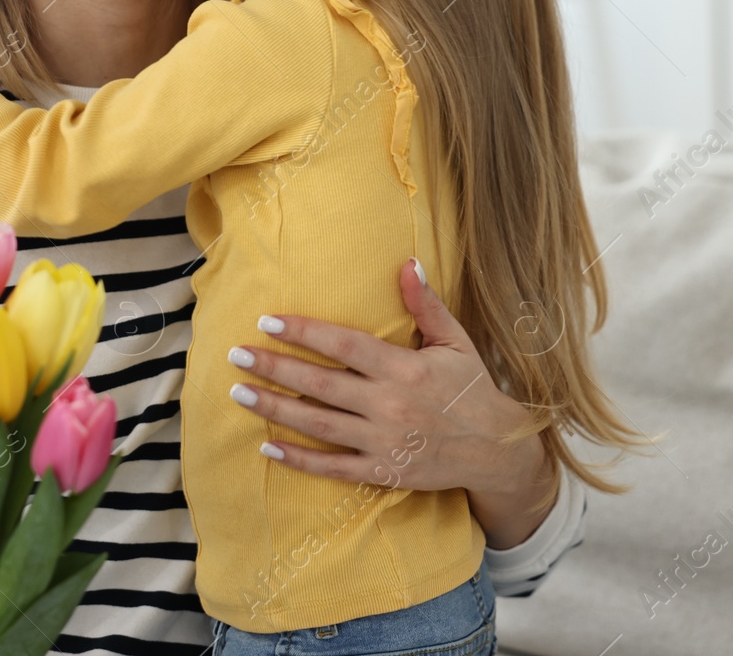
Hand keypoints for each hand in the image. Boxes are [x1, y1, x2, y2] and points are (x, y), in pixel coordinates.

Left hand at [228, 258, 558, 548]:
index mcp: (405, 368)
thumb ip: (427, 305)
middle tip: (236, 356)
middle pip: (320, 384)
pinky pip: (333, 467)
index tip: (268, 321)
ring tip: (238, 394)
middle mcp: (390, 404)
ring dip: (275, 410)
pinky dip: (299, 460)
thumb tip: (407, 262)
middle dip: (274, 368)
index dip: (304, 332)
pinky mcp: (383, 471)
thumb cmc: (471, 389)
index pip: (344, 345)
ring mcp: (384, 441)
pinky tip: (268, 449)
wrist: (496, 450)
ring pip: (318, 425)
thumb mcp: (454, 342)